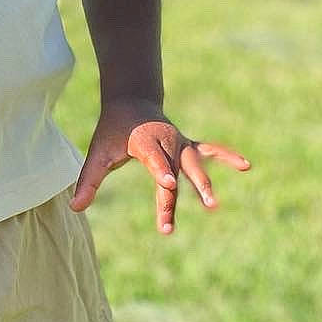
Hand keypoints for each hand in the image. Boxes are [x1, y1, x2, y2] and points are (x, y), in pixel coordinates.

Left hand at [69, 99, 250, 233]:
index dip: (161, 172)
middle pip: (175, 169)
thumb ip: (88, 180)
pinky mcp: (189, 146)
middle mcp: (166, 141)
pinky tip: (246, 165)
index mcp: (145, 141)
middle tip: (179, 218)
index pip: (154, 160)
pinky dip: (227, 157)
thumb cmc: (113, 131)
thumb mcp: (98, 153)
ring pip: (194, 165)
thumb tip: (75, 207)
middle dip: (178, 193)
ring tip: (212, 205)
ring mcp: (180, 143)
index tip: (168, 185)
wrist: (131, 102)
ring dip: (203, 183)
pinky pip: (210, 151)